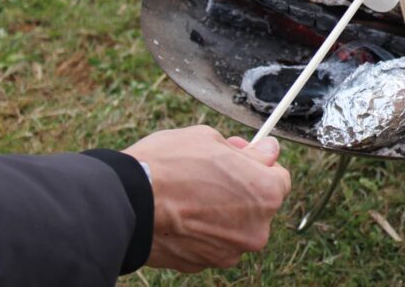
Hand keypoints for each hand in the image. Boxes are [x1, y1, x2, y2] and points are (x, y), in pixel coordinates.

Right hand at [123, 125, 291, 271]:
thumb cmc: (168, 165)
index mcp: (266, 194)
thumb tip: (267, 152)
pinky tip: (179, 214)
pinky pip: (210, 242)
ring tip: (189, 193)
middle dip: (240, 188)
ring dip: (220, 212)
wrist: (125, 204)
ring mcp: (229, 252)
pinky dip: (200, 230)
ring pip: (233, 226)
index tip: (242, 157)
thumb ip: (247, 151)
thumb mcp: (212, 139)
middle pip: (258, 205)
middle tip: (211, 172)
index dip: (259, 164)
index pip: (279, 178)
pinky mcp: (202, 265)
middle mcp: (256, 229)